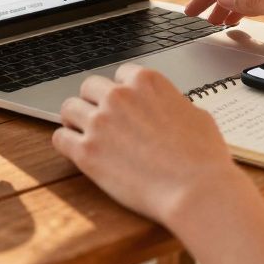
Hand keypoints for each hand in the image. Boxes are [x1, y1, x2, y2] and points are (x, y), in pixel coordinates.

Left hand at [52, 64, 245, 226]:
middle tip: (100, 119)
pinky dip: (66, 143)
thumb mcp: (196, 115)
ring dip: (75, 120)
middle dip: (95, 102)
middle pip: (90, 87)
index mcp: (147, 82)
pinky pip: (60, 138)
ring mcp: (100, 122)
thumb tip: (167, 108)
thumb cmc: (203, 157)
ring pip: (69, 108)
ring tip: (82, 133)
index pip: (120, 73)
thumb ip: (172, 104)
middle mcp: (119, 96)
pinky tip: (75, 150)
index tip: (121, 104)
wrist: (196, 190)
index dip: (121, 90)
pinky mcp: (87, 151)